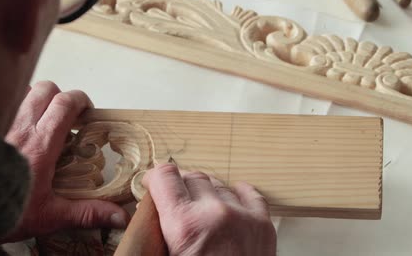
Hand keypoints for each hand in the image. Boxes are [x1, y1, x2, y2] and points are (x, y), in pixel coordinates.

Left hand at [3, 81, 128, 240]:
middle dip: (61, 97)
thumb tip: (118, 216)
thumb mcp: (50, 216)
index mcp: (41, 144)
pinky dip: (16, 108)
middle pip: (46, 89)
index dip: (81, 100)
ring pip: (24, 93)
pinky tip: (20, 127)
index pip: (65, 103)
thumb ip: (86, 213)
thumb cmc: (3, 211)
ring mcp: (1, 125)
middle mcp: (21, 128)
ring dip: (39, 100)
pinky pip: (4, 105)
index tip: (87, 111)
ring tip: (45, 119)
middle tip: (68, 115)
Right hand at [143, 164, 276, 255]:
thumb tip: (147, 214)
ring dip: (206, 193)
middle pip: (193, 177)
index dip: (156, 179)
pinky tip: (228, 202)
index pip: (166, 177)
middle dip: (181, 187)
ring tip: (201, 210)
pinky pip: (248, 193)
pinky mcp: (263, 225)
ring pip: (219, 184)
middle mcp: (215, 213)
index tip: (154, 185)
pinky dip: (236, 195)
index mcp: (185, 225)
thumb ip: (158, 234)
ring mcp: (243, 217)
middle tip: (175, 202)